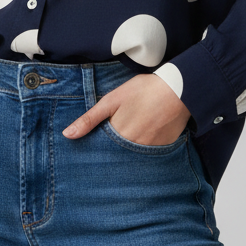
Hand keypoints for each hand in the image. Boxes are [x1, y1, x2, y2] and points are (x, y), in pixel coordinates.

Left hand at [62, 73, 190, 144]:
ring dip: (128, 150)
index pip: (101, 152)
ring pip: (133, 156)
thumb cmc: (143, 90)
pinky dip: (145, 148)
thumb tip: (67, 135)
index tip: (92, 150)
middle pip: (117, 156)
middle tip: (115, 141)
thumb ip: (89, 119)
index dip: (97, 150)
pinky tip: (147, 133)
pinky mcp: (164, 149)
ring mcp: (150, 150)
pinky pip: (150, 153)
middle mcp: (133, 148)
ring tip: (132, 133)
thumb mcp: (112, 100)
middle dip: (112, 153)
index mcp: (118, 136)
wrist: (178, 89)